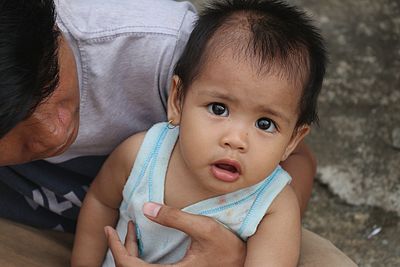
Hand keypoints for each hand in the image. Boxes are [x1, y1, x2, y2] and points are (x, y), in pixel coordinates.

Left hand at [105, 202, 245, 266]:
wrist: (243, 261)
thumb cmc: (227, 246)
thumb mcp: (203, 228)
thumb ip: (175, 218)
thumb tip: (147, 208)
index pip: (130, 266)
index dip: (116, 247)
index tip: (109, 230)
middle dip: (121, 247)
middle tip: (119, 227)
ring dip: (130, 252)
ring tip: (130, 231)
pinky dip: (140, 256)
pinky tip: (141, 243)